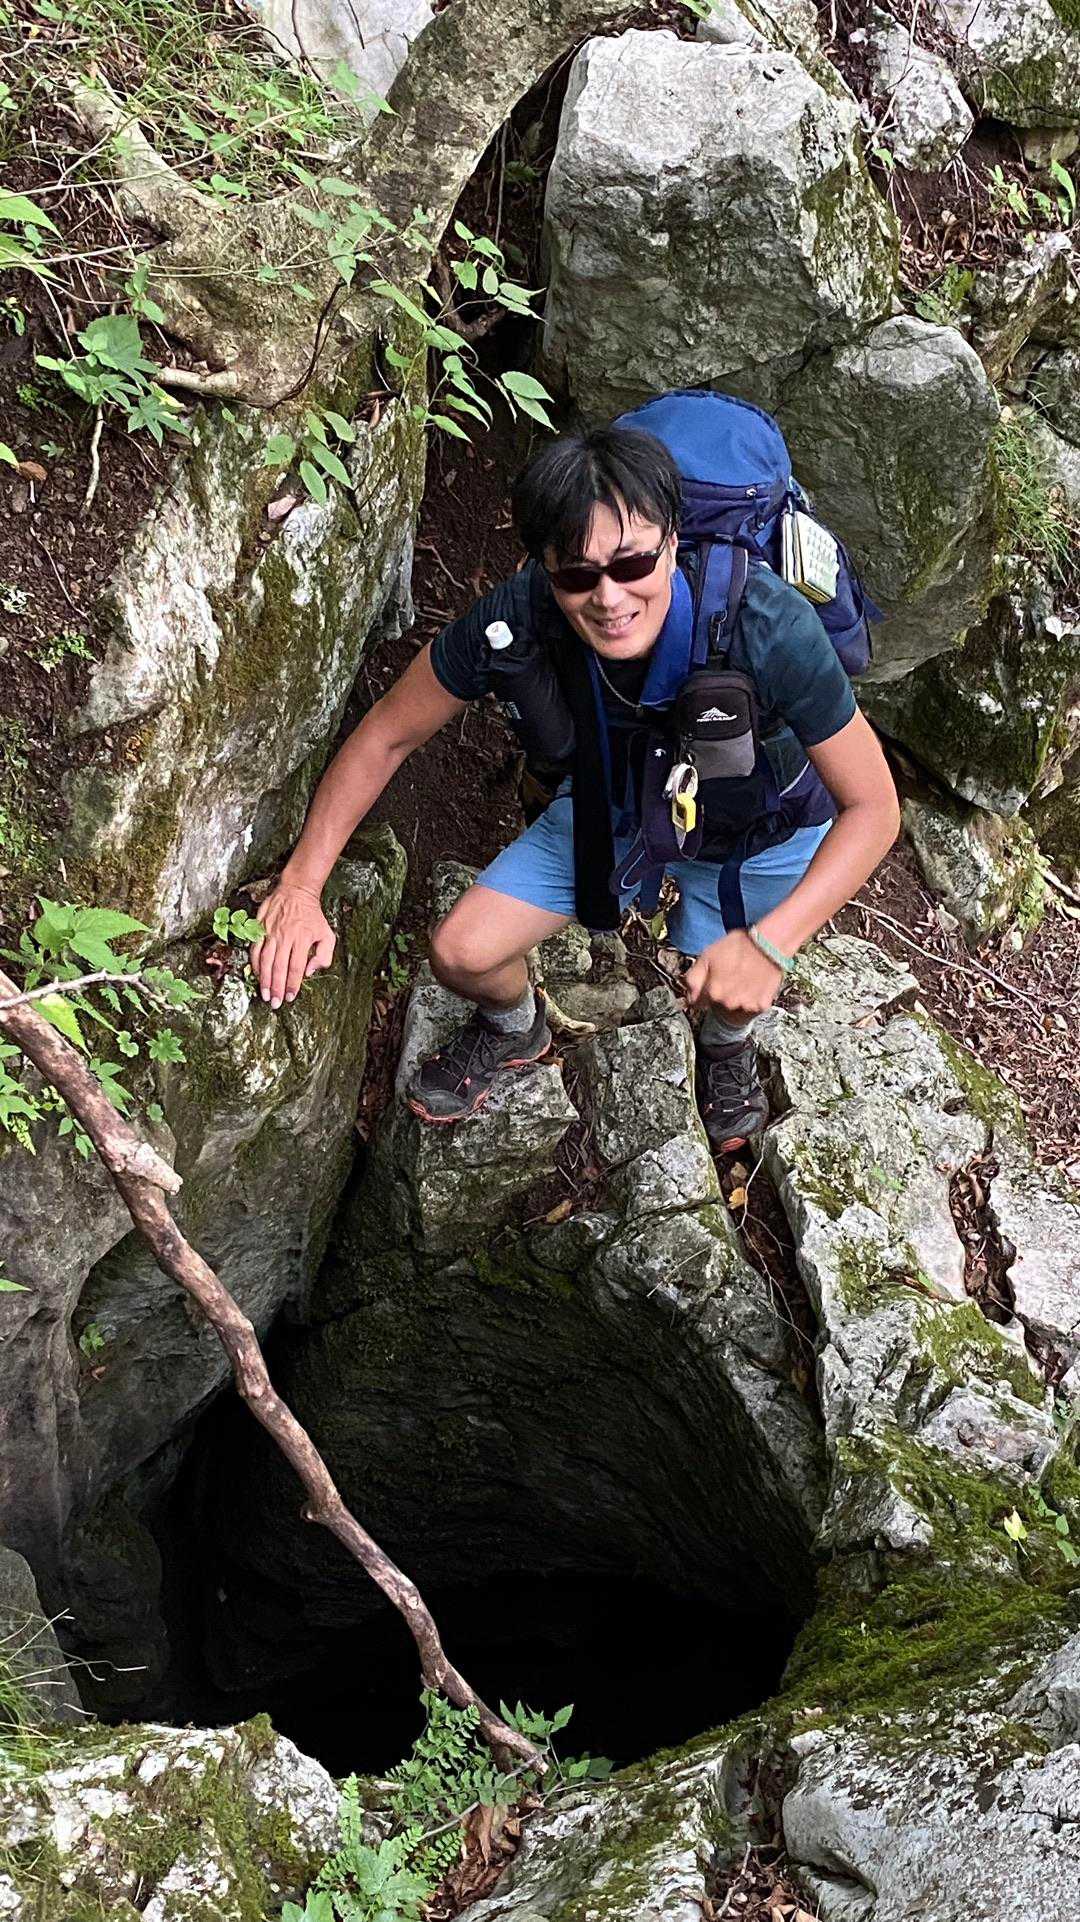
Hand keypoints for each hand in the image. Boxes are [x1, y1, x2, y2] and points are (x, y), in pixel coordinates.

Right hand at [250, 883, 335, 1008]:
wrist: (296, 891)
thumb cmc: (313, 915)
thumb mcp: (327, 934)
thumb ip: (324, 955)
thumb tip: (309, 971)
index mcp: (303, 939)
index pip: (296, 967)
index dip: (293, 984)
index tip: (290, 997)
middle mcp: (286, 936)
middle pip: (279, 967)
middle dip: (277, 988)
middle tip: (275, 1003)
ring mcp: (271, 932)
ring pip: (265, 960)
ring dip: (264, 979)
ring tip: (265, 994)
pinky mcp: (260, 927)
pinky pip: (255, 949)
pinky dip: (254, 963)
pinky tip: (256, 975)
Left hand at [683, 930, 783, 1016]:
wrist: (769, 944)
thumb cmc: (738, 946)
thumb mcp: (706, 956)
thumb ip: (693, 979)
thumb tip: (688, 996)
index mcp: (712, 993)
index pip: (698, 1003)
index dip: (701, 992)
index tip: (708, 983)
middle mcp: (728, 1003)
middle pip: (717, 1005)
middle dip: (720, 993)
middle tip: (729, 975)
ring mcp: (746, 1006)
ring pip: (735, 1006)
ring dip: (736, 996)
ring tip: (743, 978)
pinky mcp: (762, 1005)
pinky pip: (752, 1005)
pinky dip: (752, 998)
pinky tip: (754, 983)